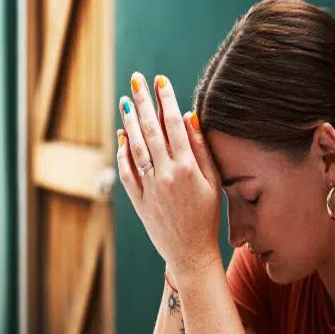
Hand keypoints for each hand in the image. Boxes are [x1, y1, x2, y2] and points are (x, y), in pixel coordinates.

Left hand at [116, 72, 221, 277]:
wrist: (191, 254)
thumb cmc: (207, 217)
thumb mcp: (213, 182)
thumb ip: (201, 149)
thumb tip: (189, 117)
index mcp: (189, 168)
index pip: (174, 125)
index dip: (166, 100)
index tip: (160, 81)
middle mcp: (167, 175)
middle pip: (151, 130)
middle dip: (143, 102)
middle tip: (136, 80)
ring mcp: (150, 188)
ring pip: (135, 148)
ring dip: (129, 122)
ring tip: (126, 101)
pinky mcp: (138, 200)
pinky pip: (127, 171)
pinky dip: (122, 152)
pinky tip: (121, 135)